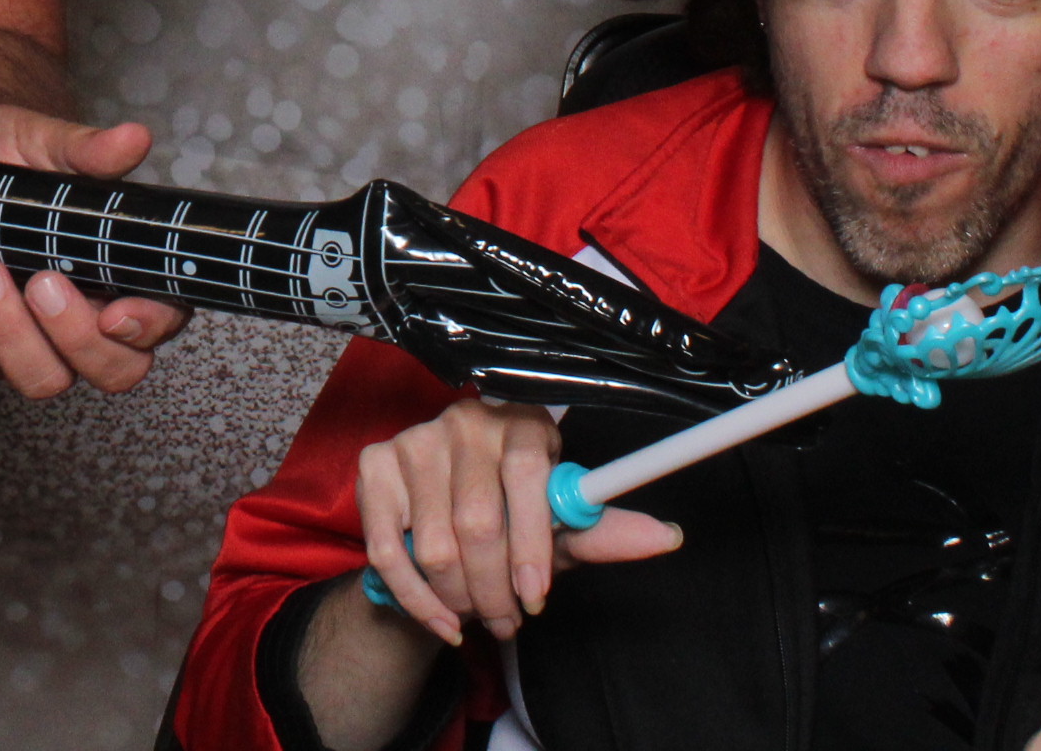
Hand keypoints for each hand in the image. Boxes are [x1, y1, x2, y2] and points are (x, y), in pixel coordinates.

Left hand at [0, 107, 189, 396]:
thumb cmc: (6, 158)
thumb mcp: (41, 142)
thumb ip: (87, 150)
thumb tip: (132, 138)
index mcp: (121, 274)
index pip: (158, 322)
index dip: (147, 328)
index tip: (116, 314)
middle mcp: (84, 319)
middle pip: (110, 370)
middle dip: (76, 337)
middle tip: (42, 281)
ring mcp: (28, 339)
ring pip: (39, 379)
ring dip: (10, 333)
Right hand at [357, 396, 682, 644]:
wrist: (437, 516)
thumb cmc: (511, 517)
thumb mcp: (558, 527)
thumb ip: (602, 531)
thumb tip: (666, 537)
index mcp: (524, 422)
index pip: (531, 478)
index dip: (534, 544)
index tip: (536, 597)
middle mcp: (467, 420)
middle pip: (477, 521)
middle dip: (494, 589)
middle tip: (507, 621)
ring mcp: (415, 439)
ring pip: (433, 544)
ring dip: (458, 599)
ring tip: (477, 613)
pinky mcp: (375, 463)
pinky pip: (388, 548)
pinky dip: (416, 599)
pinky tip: (440, 618)